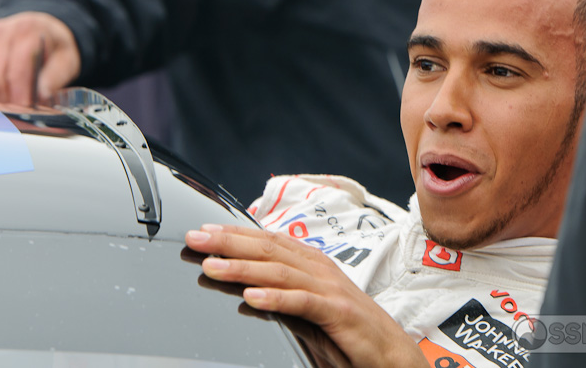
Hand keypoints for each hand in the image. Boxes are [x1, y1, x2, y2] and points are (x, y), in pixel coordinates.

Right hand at [0, 12, 80, 105]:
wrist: (44, 32)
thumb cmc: (55, 47)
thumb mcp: (67, 60)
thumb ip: (55, 76)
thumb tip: (43, 95)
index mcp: (26, 30)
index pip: (17, 69)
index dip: (20, 94)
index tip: (26, 110)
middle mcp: (2, 32)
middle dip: (6, 102)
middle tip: (19, 115)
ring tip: (14, 110)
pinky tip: (4, 99)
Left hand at [185, 224, 429, 367]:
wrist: (389, 354)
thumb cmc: (348, 331)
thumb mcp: (306, 307)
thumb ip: (281, 291)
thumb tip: (244, 282)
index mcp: (311, 263)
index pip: (267, 240)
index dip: (233, 234)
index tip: (202, 231)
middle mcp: (319, 269)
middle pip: (268, 248)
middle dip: (228, 242)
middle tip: (195, 239)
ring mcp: (329, 288)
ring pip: (279, 271)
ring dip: (243, 267)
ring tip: (213, 267)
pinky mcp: (338, 311)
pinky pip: (302, 302)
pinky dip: (276, 297)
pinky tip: (252, 297)